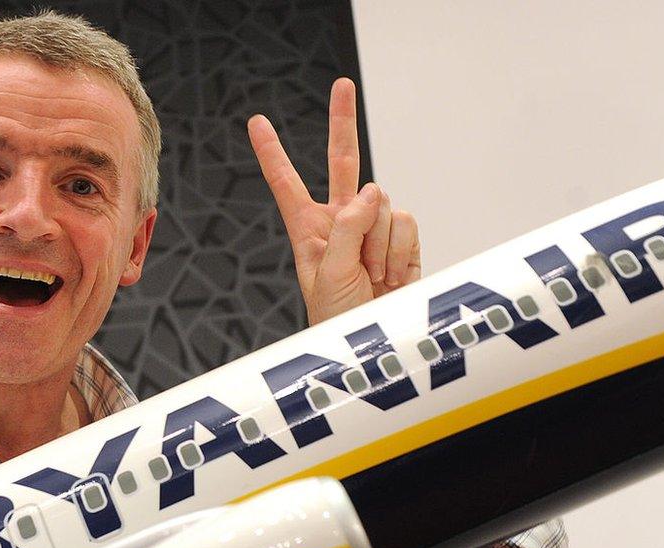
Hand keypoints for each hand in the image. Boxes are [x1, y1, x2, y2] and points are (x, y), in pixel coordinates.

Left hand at [248, 78, 420, 325]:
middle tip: (342, 85)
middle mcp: (342, 223)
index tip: (257, 123)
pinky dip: (400, 248)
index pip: (287, 185)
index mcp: (310, 231)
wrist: (377, 346)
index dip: (273, 154)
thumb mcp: (329, 274)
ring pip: (382, 203)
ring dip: (380, 242)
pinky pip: (406, 222)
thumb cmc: (339, 320)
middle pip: (342, 162)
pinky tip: (392, 274)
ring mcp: (374, 230)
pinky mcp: (402, 240)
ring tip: (372, 276)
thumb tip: (373, 191)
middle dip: (343, 123)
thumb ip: (347, 228)